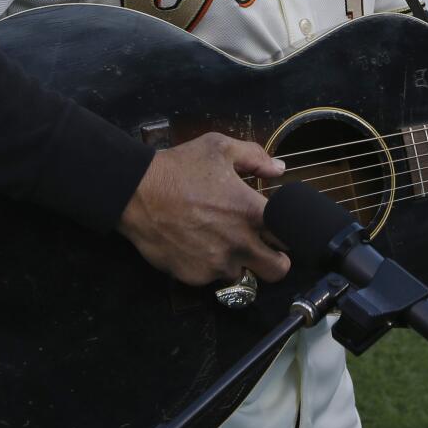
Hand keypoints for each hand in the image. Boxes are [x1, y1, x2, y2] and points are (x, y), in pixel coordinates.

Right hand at [117, 133, 289, 285]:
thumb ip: (255, 157)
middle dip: (275, 261)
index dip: (289, 234)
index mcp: (252, 211)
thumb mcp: (219, 148)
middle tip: (263, 248)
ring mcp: (217, 263)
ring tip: (219, 241)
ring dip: (237, 262)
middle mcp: (240, 243)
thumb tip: (279, 169)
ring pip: (242, 275)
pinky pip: (211, 279)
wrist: (136, 192)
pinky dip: (208, 267)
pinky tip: (196, 245)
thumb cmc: (179, 168)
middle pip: (278, 270)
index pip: (290, 236)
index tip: (280, 230)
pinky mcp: (195, 277)